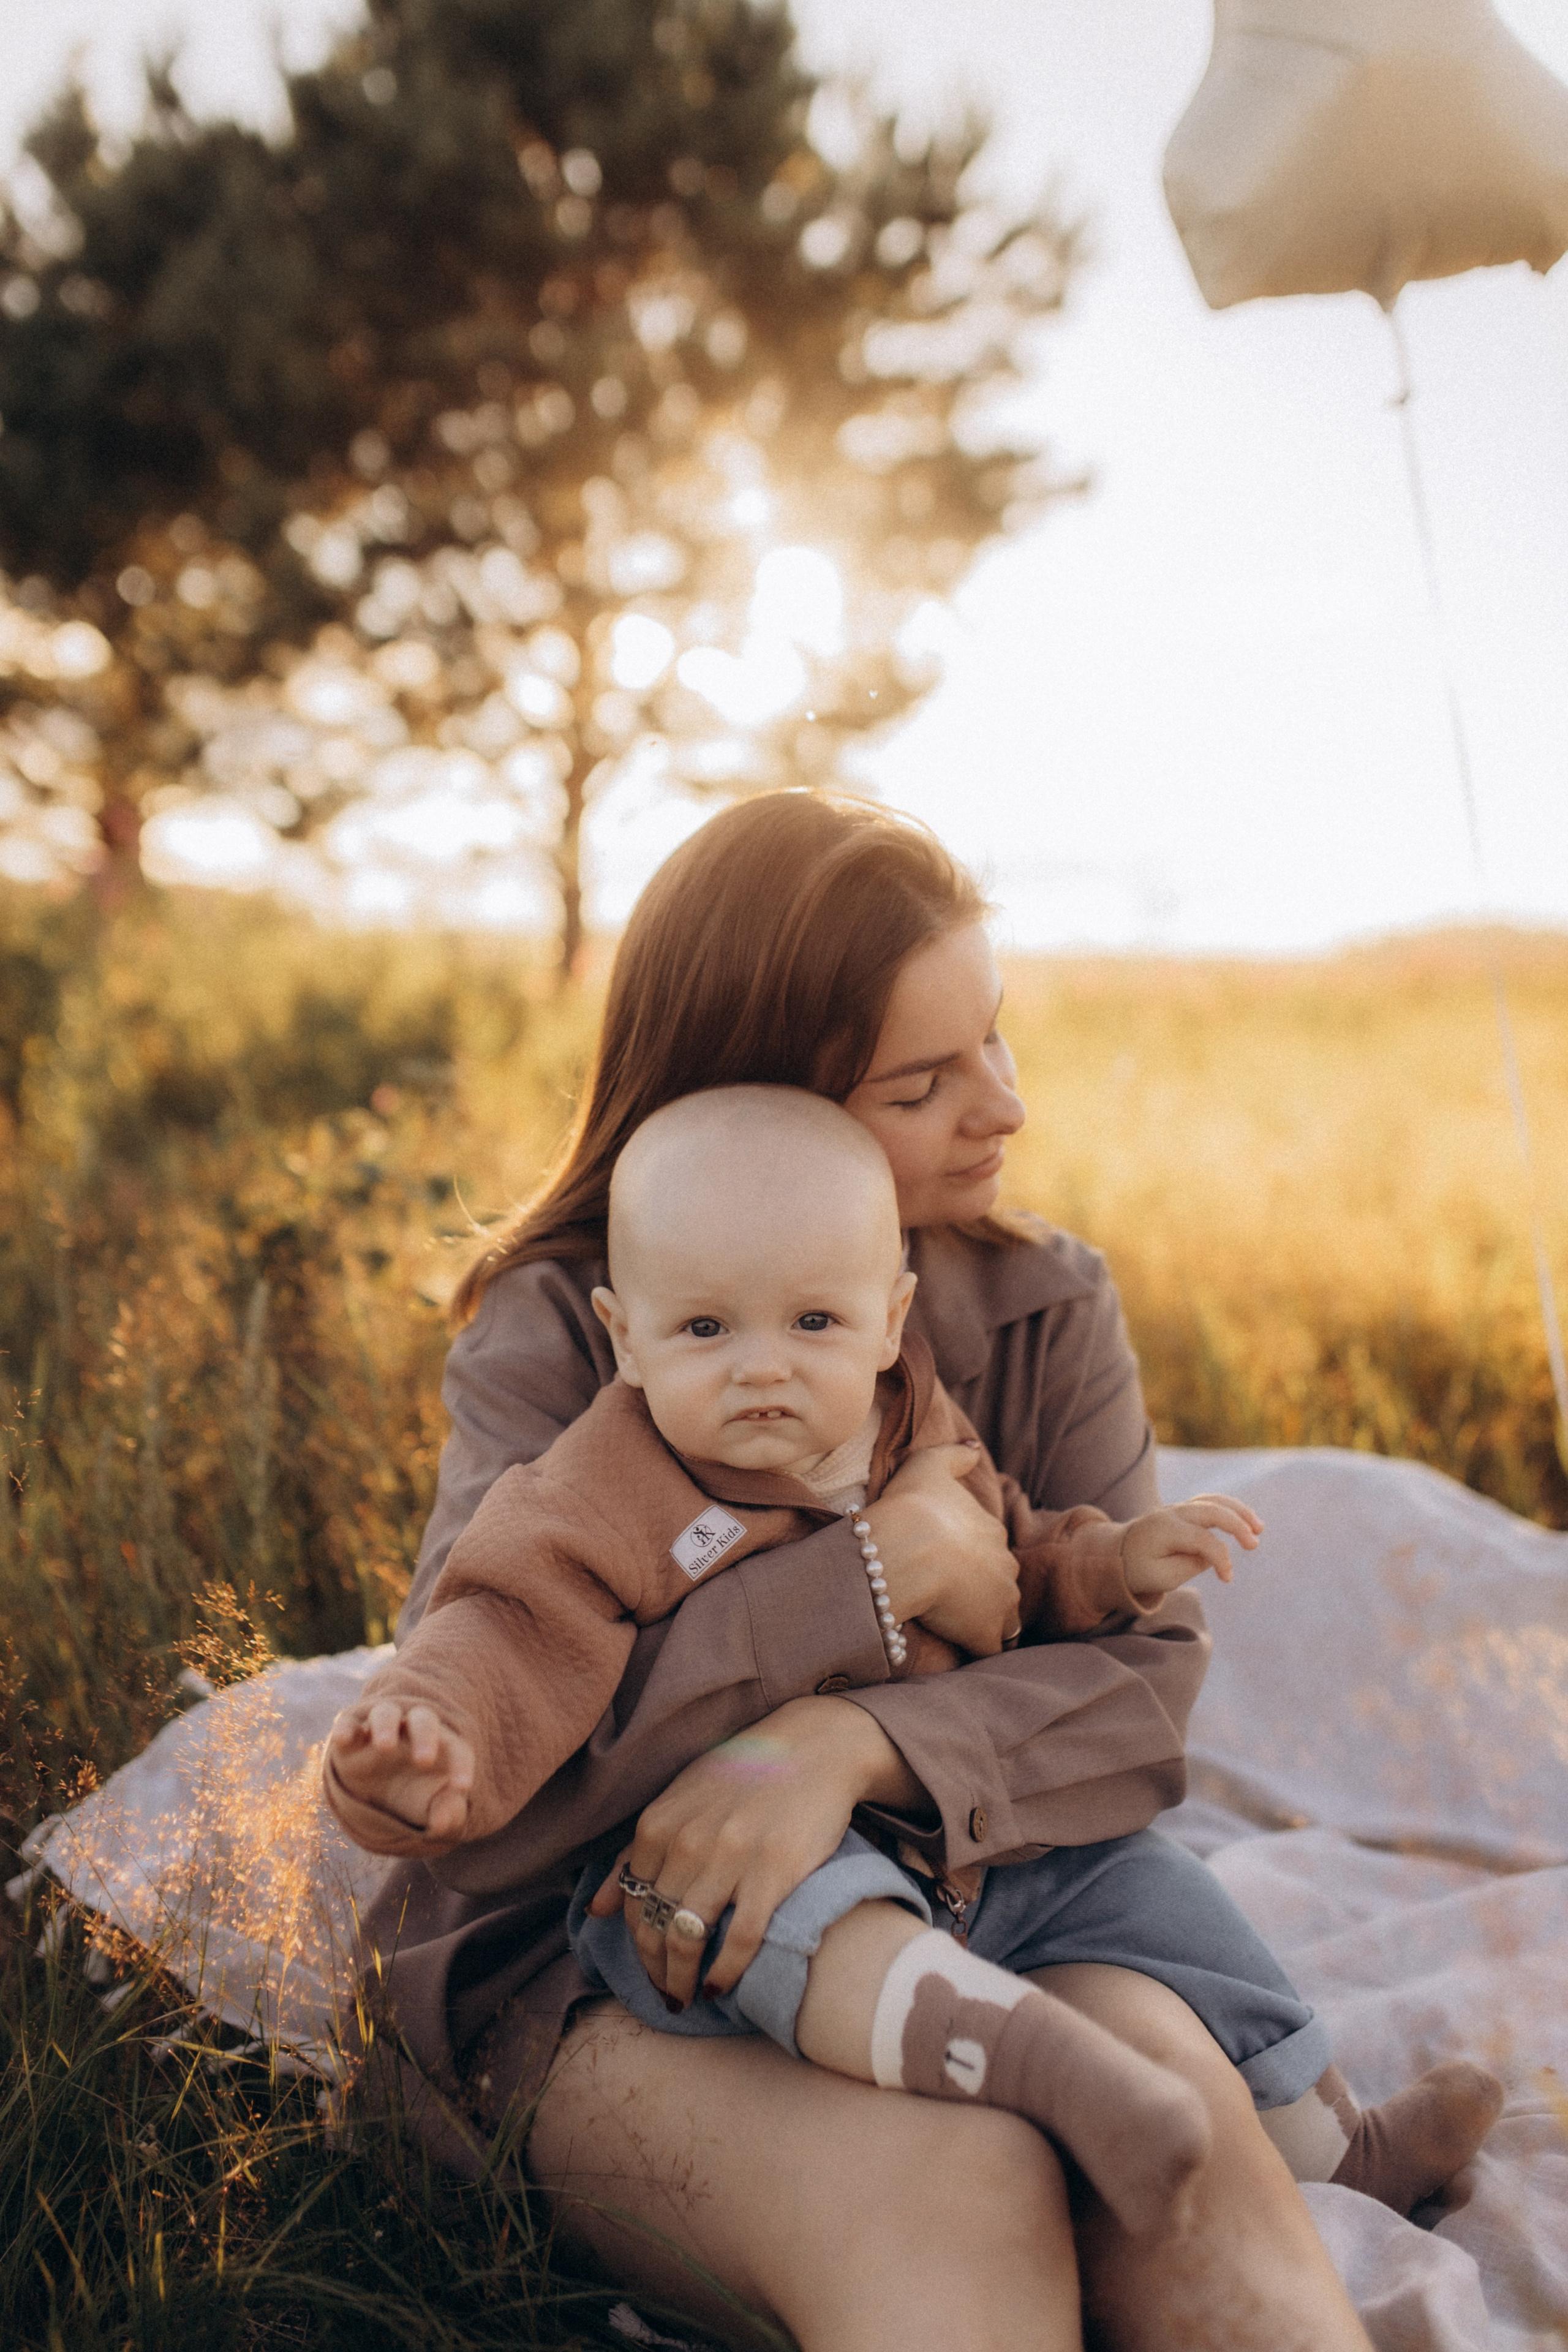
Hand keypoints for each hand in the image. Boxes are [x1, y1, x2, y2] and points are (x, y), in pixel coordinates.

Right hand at [327, 1700, 474, 1841]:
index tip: (461, 1788)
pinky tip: (343, 1739)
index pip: (456, 1748)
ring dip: (386, 1725)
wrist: (377, 1793)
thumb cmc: (416, 1797)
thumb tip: (443, 1822)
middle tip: (425, 1761)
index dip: (461, 1766)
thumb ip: (447, 1814)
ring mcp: (381, 1729)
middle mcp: (412, 1730)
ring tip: (385, 1746)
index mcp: (441, 1745)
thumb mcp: (433, 1809)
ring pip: (385, 1713)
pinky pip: (348, 1723)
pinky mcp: (352, 1734)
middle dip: (426, 1736)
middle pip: (423, 1719)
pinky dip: (345, 1728)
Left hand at [586, 1695, 921, 2007]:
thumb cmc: (744, 1776)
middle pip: (653, 1926)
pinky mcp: (772, 1873)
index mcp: (659, 1824)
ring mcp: (729, 1858)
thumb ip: (635, 1853)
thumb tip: (596, 1909)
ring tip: (687, 1997)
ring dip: (681, 1979)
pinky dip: (724, 1972)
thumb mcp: (680, 1801)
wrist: (815, 1749)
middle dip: (655, 1970)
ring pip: (686, 1939)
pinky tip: (720, 1986)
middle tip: (667, 1993)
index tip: (649, 1966)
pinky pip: (739, 1939)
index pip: (631, 1902)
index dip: (635, 1943)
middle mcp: (687, 1841)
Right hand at [860, 1441, 1020, 1655]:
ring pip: (1001, 1615)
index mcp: (992, 1532)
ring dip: (983, 1619)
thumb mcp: (931, 1463)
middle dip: (981, 1590)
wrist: (906, 1547)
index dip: (969, 1558)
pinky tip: (954, 1645)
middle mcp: (1005, 1565)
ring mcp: (1000, 1601)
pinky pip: (988, 1647)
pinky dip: (975, 1647)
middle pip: (999, 1582)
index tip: (944, 1563)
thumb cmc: (915, 1505)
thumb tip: (974, 1449)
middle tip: (946, 1595)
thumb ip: (955, 1455)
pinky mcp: (986, 1632)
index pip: (989, 1549)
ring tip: (952, 1623)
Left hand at [1119, 1494, 1262, 1600]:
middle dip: (1236, 1524)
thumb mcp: (1162, 1577)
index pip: (1202, 1539)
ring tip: (1259, 1528)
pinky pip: (1209, 1503)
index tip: (1228, 1578)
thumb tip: (1214, 1553)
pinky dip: (1229, 1509)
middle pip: (1210, 1509)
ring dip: (1238, 1511)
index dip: (1221, 1559)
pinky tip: (1247, 1522)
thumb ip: (1191, 1565)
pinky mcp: (1183, 1511)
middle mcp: (1171, 1513)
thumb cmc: (1138, 1569)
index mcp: (1164, 1530)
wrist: (1115, 1554)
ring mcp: (1177, 1509)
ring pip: (1212, 1500)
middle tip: (1254, 1544)